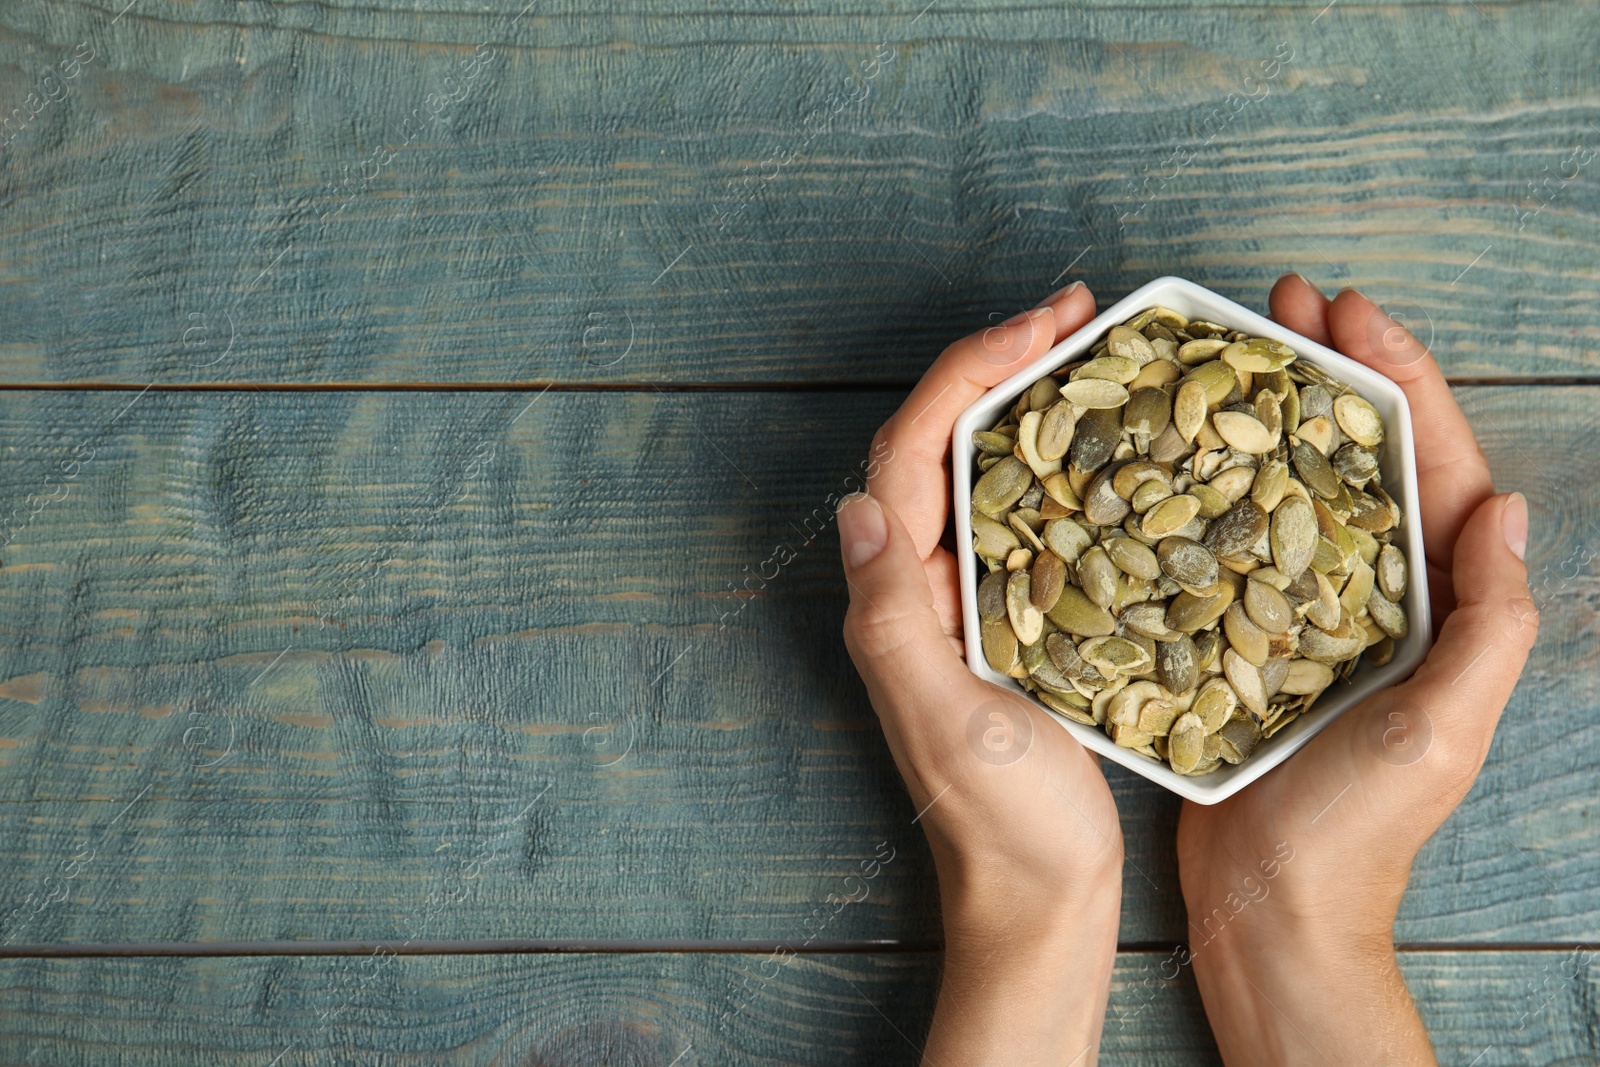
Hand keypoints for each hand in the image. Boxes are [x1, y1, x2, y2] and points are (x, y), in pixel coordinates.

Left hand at [838, 282, 1122, 1064]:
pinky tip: (1122, 449)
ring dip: (1038, 403)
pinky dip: (1071, 467)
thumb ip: (891, 615)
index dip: (970, 370)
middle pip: (950, 441)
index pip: (915, 447)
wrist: (1040, 902)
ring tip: (1102, 353)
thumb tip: (854, 505)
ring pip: (995, 470)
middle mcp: (925, 585)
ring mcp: (973, 601)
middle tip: (1079, 310)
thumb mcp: (944, 719)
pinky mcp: (1020, 624)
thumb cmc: (1000, 825)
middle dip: (1005, 364)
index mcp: (899, 593)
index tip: (1042, 321)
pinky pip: (1036, 520)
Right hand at [1176, 275, 1538, 1065]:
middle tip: (1282, 302)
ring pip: (1295, 486)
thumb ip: (1487, 626)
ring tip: (1229, 354)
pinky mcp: (1246, 638)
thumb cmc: (1357, 833)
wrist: (1273, 912)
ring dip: (1270, 414)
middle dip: (1331, 370)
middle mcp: (1375, 594)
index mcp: (1434, 604)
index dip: (1396, 378)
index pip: (1430, 463)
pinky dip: (1218, 486)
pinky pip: (1239, 541)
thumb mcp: (1439, 732)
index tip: (1348, 311)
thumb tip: (1508, 507)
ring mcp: (1307, 611)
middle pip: (1361, 455)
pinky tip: (1176, 454)